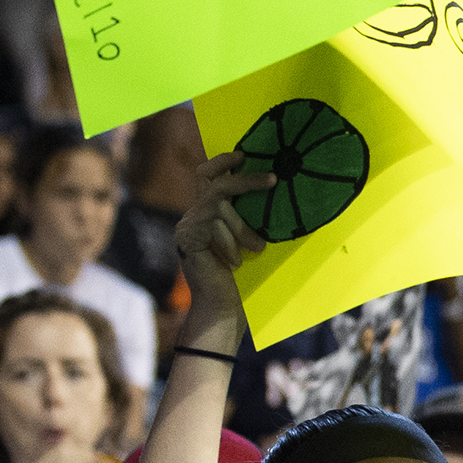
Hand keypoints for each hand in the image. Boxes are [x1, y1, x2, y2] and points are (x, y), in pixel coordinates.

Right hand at [172, 154, 272, 340]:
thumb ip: (249, 217)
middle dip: (246, 182)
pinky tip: (235, 260)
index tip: (243, 154)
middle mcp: (193, 215)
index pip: (206, 176)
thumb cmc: (242, 276)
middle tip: (272, 179)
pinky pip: (211, 222)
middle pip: (215, 184)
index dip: (221, 162)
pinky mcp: (186, 237)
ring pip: (219, 206)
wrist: (223, 307)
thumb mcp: (249, 238)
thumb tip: (275, 190)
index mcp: (207, 213)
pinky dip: (229, 240)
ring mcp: (187, 226)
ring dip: (242, 228)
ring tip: (256, 249)